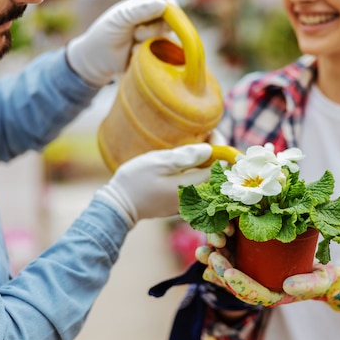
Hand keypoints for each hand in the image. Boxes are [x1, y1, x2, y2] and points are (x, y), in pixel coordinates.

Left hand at [66, 0, 177, 85]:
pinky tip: (135, 53)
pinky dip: (147, 53)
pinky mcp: (157, 54)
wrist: (98, 59)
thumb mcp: (120, 18)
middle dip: (152, 29)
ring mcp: (157, 37)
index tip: (165, 18)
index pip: (167, 0)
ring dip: (147, 42)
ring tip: (132, 43)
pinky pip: (162, 54)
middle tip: (136, 32)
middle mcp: (155, 19)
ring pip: (165, 38)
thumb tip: (162, 3)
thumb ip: (140, 10)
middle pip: (169, 21)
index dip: (169, 8)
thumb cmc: (107, 33)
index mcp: (146, 3)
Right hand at [94, 143, 211, 223]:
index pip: (219, 167)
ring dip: (206, 164)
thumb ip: (186, 157)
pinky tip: (187, 164)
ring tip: (196, 147)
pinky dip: (197, 173)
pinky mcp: (180, 205)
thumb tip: (208, 150)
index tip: (210, 133)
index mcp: (192, 186)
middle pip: (216, 175)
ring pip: (207, 181)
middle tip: (205, 137)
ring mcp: (187, 203)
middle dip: (215, 155)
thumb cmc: (136, 181)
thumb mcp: (159, 162)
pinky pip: (197, 187)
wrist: (119, 205)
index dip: (220, 148)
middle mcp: (194, 198)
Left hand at [197, 250, 339, 310]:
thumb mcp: (319, 281)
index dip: (239, 284)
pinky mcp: (248, 260)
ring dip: (214, 259)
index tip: (229, 273)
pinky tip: (211, 241)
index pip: (251, 294)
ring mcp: (250, 273)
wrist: (318, 274)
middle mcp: (255, 286)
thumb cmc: (320, 279)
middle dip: (221, 270)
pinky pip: (229, 257)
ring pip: (226, 269)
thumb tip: (288, 285)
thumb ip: (307, 285)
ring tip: (206, 248)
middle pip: (233, 283)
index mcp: (270, 295)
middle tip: (212, 256)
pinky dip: (219, 249)